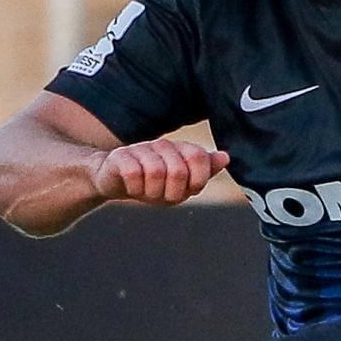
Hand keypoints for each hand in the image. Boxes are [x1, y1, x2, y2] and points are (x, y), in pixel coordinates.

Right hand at [91, 137, 222, 206]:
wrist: (114, 179)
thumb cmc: (152, 183)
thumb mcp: (181, 182)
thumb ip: (204, 170)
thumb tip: (226, 157)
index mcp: (182, 150)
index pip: (199, 158)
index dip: (197, 181)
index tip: (187, 190)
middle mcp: (163, 145)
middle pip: (179, 171)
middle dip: (172, 193)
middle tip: (164, 195)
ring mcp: (141, 149)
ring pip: (156, 173)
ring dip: (152, 192)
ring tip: (147, 191)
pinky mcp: (120, 157)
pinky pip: (134, 174)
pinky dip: (135, 188)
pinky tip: (132, 187)